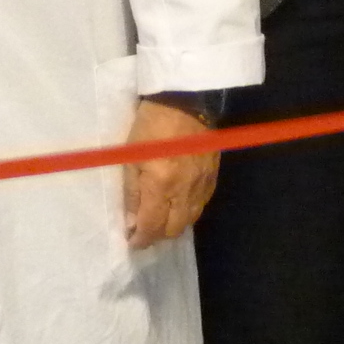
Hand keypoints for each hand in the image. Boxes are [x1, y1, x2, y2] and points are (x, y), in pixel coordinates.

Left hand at [121, 98, 219, 248]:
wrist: (186, 101)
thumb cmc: (151, 125)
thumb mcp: (131, 157)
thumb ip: (131, 193)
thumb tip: (130, 222)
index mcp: (161, 186)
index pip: (152, 226)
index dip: (141, 240)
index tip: (132, 242)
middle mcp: (185, 191)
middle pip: (174, 229)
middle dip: (158, 235)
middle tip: (145, 230)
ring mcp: (202, 184)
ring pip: (190, 220)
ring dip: (174, 224)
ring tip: (161, 217)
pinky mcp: (213, 176)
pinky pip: (202, 204)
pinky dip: (188, 211)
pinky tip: (179, 203)